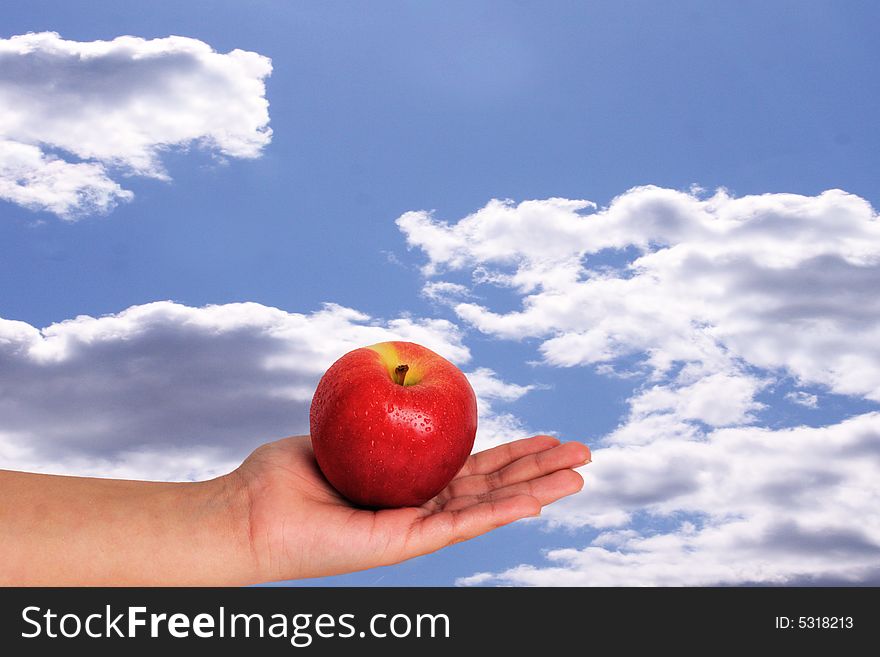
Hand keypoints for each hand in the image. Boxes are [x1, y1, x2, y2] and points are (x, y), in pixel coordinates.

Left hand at [233, 434, 590, 581]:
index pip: (473, 468)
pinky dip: (501, 512)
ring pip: (489, 508)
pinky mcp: (403, 545)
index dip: (512, 453)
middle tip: (584, 454)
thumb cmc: (284, 473)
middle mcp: (419, 510)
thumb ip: (374, 412)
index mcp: (410, 486)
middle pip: (492, 487)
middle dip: (540, 471)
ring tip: (581, 474)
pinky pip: (460, 525)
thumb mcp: (339, 429)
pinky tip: (537, 500)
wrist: (249, 512)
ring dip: (538, 491)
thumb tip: (396, 376)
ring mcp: (415, 530)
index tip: (546, 438)